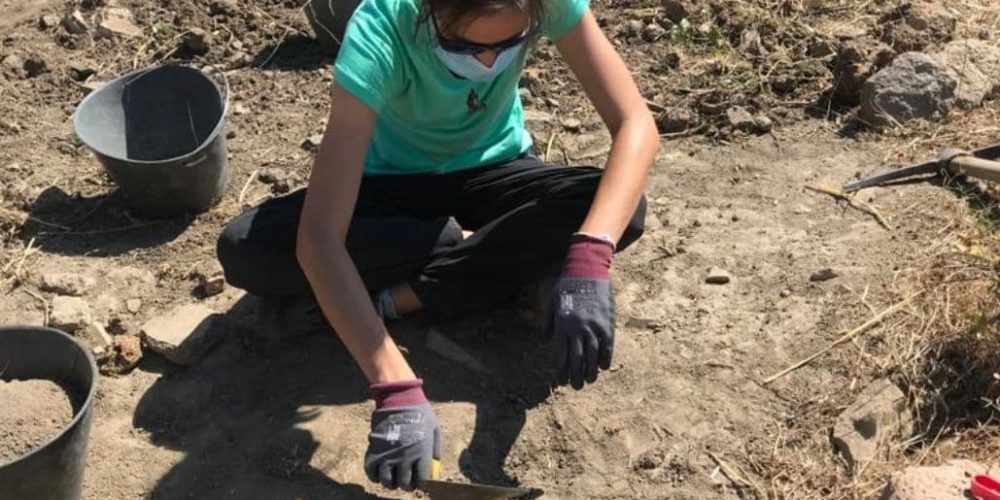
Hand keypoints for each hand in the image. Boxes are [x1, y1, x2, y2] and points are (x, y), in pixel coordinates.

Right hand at [364, 379, 441, 490]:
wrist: (398, 399)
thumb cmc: (419, 413)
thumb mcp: (434, 429)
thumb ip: (435, 449)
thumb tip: (435, 466)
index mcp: (422, 453)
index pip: (423, 480)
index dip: (423, 484)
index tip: (422, 482)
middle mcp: (404, 457)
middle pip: (405, 484)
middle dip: (408, 485)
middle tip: (408, 481)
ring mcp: (387, 455)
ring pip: (387, 482)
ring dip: (392, 484)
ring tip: (394, 479)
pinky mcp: (373, 450)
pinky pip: (371, 472)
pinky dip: (375, 476)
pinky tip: (380, 473)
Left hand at [547, 234, 614, 388]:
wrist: (588, 270)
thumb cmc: (567, 286)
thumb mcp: (552, 302)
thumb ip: (549, 323)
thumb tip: (545, 342)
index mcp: (563, 325)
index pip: (561, 354)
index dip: (561, 370)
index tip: (561, 381)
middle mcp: (578, 328)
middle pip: (577, 359)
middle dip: (576, 375)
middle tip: (576, 386)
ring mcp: (594, 326)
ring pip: (593, 355)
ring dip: (591, 371)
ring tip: (589, 380)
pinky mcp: (607, 323)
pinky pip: (607, 345)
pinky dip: (606, 358)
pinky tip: (604, 367)